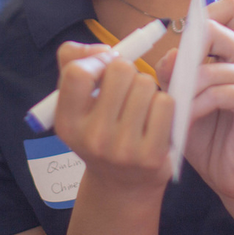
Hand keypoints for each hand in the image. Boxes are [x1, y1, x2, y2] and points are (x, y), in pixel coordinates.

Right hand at [52, 42, 174, 193]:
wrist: (121, 184)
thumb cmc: (99, 130)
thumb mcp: (75, 101)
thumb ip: (74, 59)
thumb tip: (104, 50)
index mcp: (67, 122)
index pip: (78, 72)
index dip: (96, 61)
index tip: (104, 69)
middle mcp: (92, 138)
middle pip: (120, 71)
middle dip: (127, 72)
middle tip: (125, 91)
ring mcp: (123, 149)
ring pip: (146, 84)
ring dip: (147, 89)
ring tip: (140, 108)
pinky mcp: (152, 156)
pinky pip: (166, 104)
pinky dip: (164, 105)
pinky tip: (155, 120)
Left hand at [155, 0, 233, 207]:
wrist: (230, 174)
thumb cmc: (206, 134)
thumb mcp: (182, 96)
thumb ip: (175, 70)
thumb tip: (170, 54)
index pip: (228, 8)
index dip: (200, 16)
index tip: (178, 45)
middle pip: (214, 28)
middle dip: (183, 54)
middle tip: (169, 82)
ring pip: (208, 69)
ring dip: (183, 91)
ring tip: (172, 110)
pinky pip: (219, 93)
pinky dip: (196, 107)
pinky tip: (186, 121)